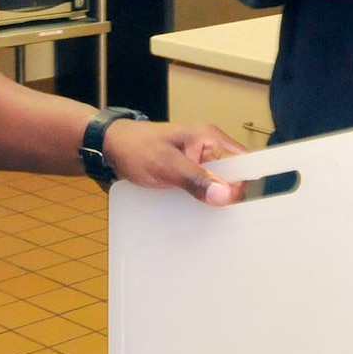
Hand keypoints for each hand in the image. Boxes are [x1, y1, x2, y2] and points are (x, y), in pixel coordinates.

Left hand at [104, 119, 247, 204]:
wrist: (109, 147)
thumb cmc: (135, 147)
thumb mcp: (166, 164)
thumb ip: (195, 179)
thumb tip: (225, 195)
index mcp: (208, 138)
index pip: (242, 160)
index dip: (242, 182)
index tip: (234, 202)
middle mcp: (207, 148)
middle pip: (232, 175)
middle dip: (227, 194)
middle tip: (214, 212)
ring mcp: (197, 162)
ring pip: (217, 185)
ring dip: (212, 199)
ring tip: (204, 215)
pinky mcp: (187, 174)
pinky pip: (201, 189)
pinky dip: (199, 200)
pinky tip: (193, 213)